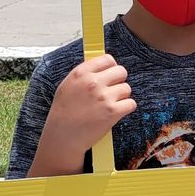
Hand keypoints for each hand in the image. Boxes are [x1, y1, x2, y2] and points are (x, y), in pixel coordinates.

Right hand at [28, 54, 133, 175]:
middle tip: (112, 92)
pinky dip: (126, 109)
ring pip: (127, 88)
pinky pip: (131, 104)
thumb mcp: (68, 86)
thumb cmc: (63, 112)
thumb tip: (102, 66)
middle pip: (121, 71)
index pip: (108, 59)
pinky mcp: (113, 112)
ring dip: (122, 97)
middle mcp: (93, 82)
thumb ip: (84, 74)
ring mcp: (103, 97)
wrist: (63, 136)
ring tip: (110, 105)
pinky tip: (116, 113)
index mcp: (81, 73)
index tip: (110, 76)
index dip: (111, 68)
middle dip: (119, 81)